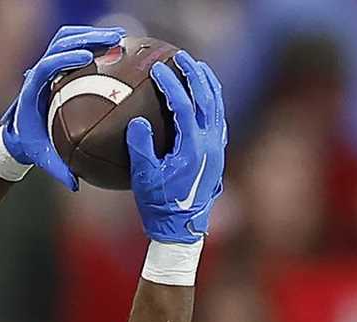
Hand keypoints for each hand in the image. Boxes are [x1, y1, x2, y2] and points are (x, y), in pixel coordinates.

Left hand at [0, 25, 124, 190]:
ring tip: (119, 37)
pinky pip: (75, 45)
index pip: (46, 65)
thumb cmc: (31, 145)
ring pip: (67, 39)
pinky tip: (116, 45)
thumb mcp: (43, 158)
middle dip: (86, 37)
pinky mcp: (58, 64)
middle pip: (60, 43)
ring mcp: (48, 65)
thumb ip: (58, 169)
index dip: (65, 58)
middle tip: (113, 40)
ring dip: (92, 34)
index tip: (86, 57)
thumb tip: (75, 184)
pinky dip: (93, 41)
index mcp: (32, 89)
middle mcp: (39, 72)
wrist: (19, 134)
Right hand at [128, 52, 226, 242]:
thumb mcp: (144, 178)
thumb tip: (137, 122)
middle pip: (207, 99)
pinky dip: (213, 102)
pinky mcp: (218, 154)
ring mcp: (217, 149)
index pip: (184, 106)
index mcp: (193, 148)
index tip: (158, 68)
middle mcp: (210, 145)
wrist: (182, 230)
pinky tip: (205, 96)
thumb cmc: (159, 206)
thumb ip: (141, 148)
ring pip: (218, 107)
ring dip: (208, 85)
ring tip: (198, 67)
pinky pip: (219, 120)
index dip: (171, 84)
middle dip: (195, 75)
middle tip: (182, 58)